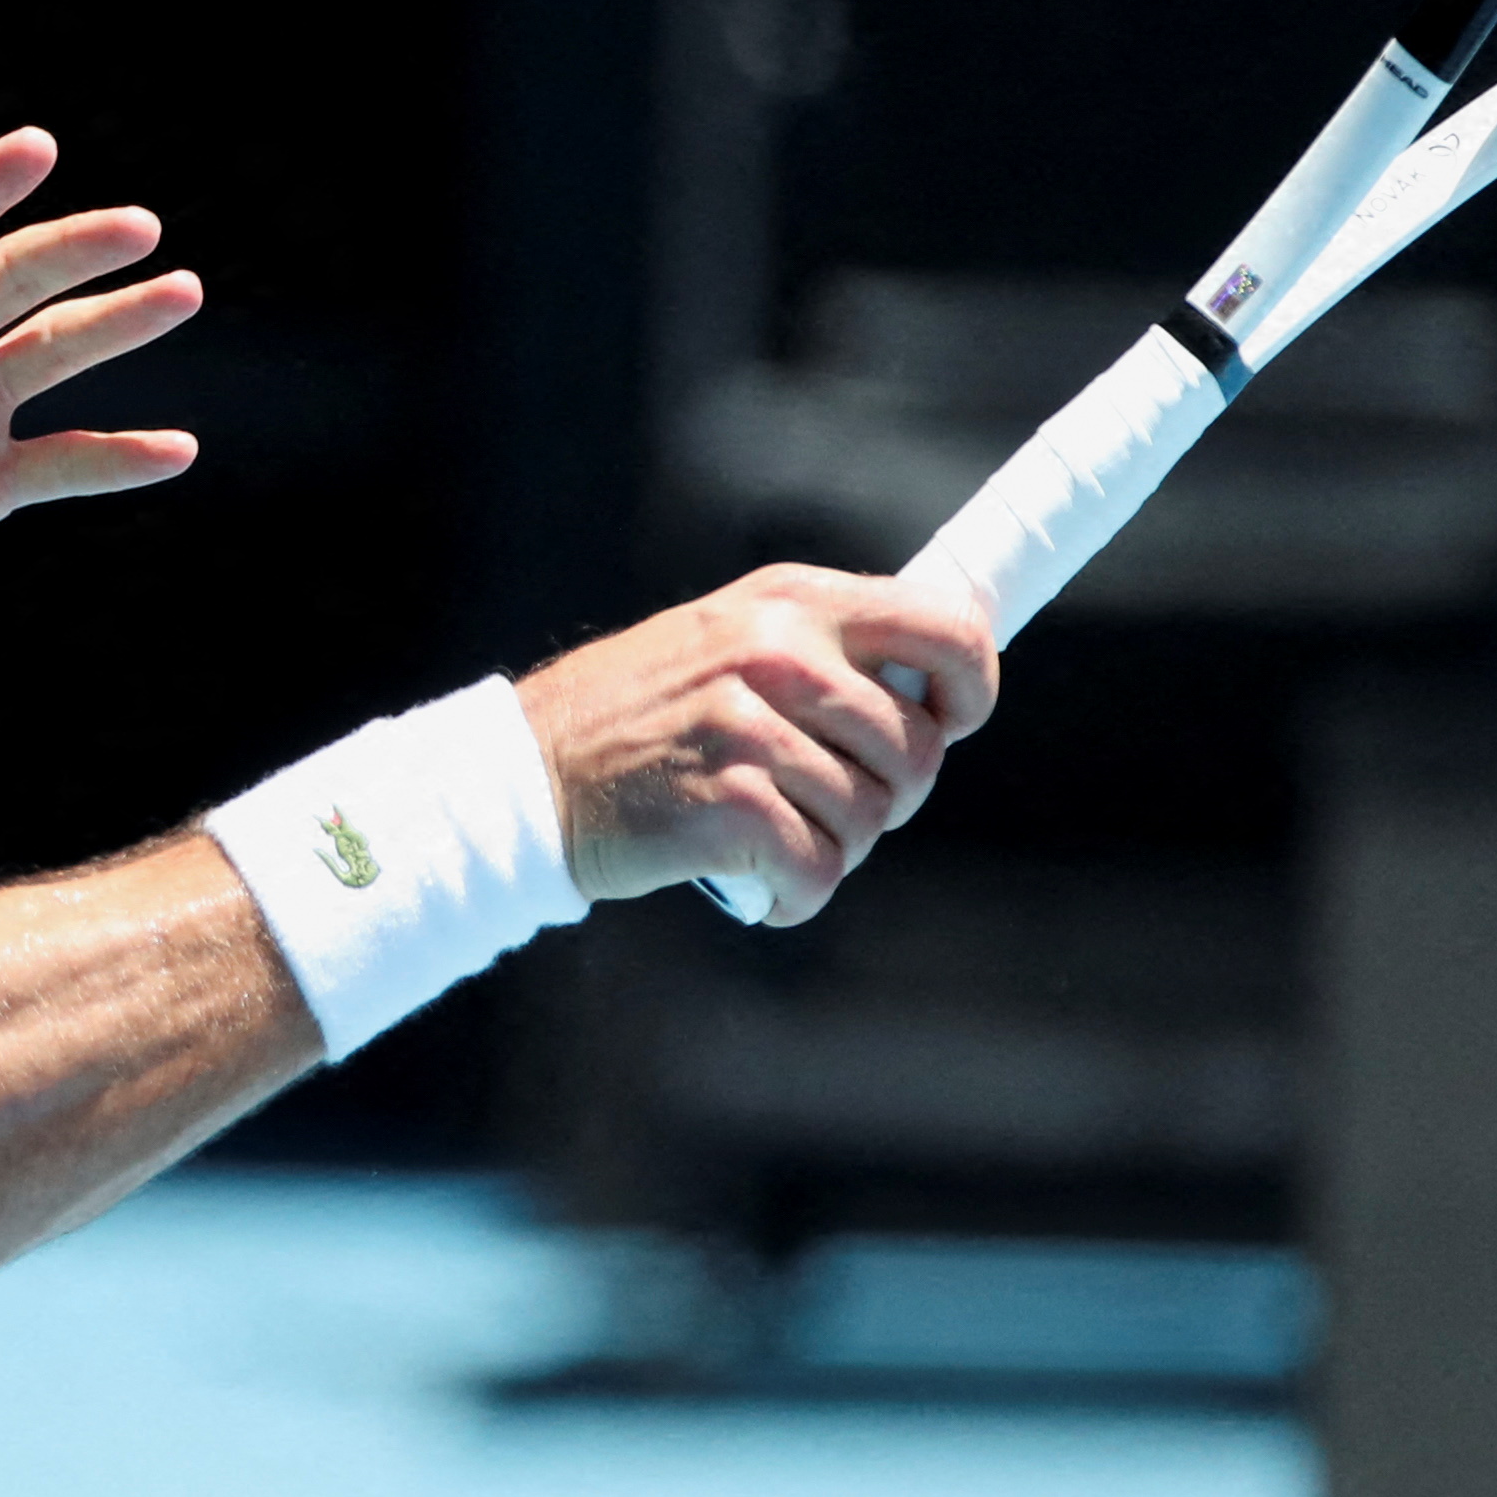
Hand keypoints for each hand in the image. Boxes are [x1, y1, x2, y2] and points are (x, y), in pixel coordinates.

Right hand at [515, 567, 998, 913]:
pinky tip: (755, 881)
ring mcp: (752, 729)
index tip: (953, 720)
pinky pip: (821, 870)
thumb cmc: (638, 719)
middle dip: (888, 794)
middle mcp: (778, 654)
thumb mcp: (728, 639)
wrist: (526, 778)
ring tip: (771, 835)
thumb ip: (824, 649)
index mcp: (791, 602)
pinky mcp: (731, 806)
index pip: (946, 626)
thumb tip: (937, 690)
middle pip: (917, 748)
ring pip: (872, 816)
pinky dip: (796, 894)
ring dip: (834, 847)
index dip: (971, 687)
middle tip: (824, 802)